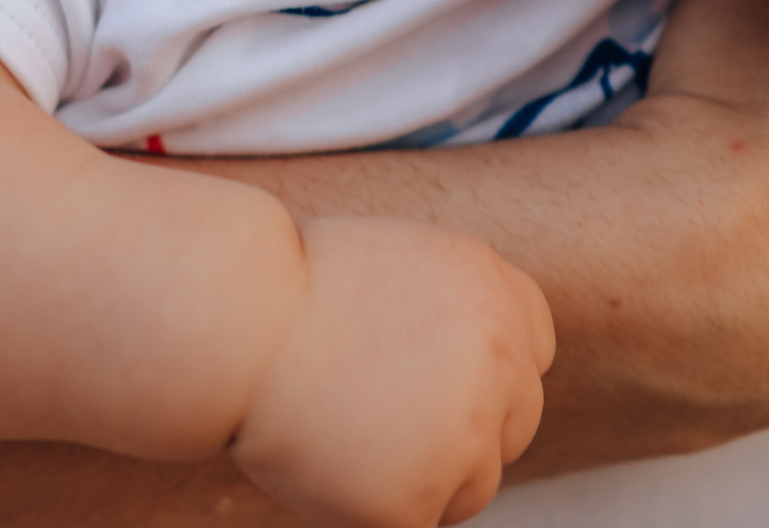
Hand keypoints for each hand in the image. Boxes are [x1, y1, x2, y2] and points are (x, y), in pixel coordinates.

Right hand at [232, 217, 553, 527]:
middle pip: (516, 422)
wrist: (236, 323)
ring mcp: (467, 435)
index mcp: (496, 293)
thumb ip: (451, 315)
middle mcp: (501, 362)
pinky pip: (416, 521)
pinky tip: (328, 464)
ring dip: (428, 478)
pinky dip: (376, 507)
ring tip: (350, 442)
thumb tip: (469, 374)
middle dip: (464, 430)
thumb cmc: (287, 286)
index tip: (439, 379)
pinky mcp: (419, 498)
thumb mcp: (398, 266)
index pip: (533, 350)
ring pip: (474, 485)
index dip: (486, 371)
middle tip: (388, 424)